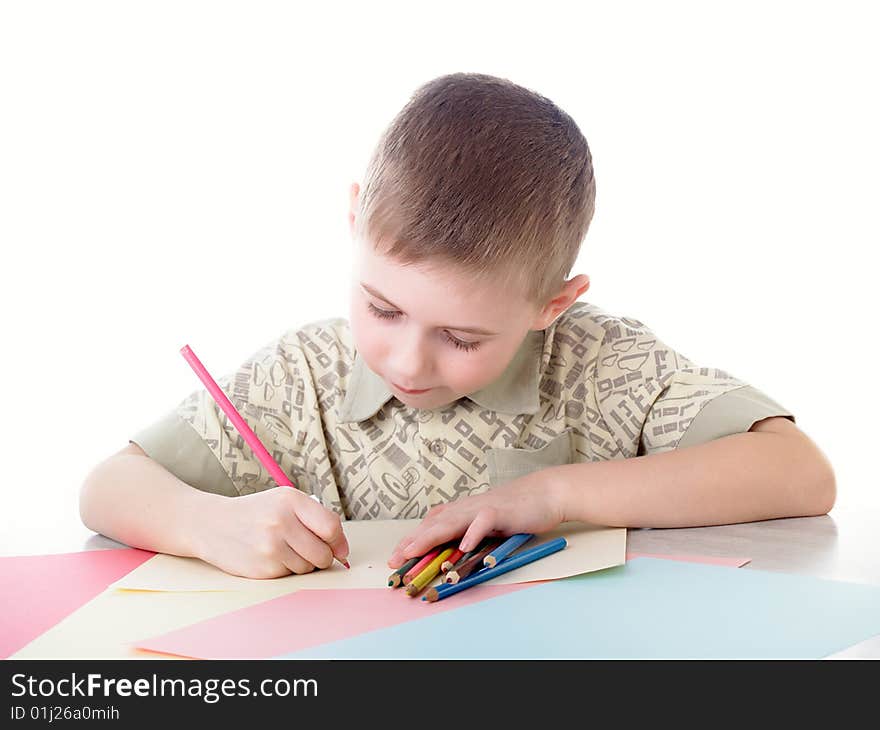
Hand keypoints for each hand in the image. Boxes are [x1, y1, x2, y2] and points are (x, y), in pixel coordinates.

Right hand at [194, 487, 349, 578]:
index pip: (331, 527)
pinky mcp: (262, 569)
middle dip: (322, 556)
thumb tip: (342, 549)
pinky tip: (269, 557)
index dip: (339, 542)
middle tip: (307, 549)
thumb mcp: (284, 501)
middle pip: (323, 554)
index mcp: (291, 500)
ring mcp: (270, 547)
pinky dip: (285, 570)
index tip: (339, 548)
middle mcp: (281, 522)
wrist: (211, 524)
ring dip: (302, 563)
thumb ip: (315, 518)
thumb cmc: (256, 513)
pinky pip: (290, 576)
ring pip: (308, 568)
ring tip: (282, 548)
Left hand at [386, 470, 565, 568]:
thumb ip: (468, 533)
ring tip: (413, 551)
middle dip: (412, 542)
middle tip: (394, 560)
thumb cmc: (515, 511)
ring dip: (431, 537)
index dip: (411, 540)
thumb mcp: (486, 522)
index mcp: (462, 511)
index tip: (395, 556)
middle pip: (434, 524)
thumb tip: (450, 552)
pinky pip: (483, 523)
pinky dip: (472, 534)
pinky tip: (463, 547)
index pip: (430, 526)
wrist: (544, 493)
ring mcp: (482, 508)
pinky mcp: (501, 512)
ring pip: (452, 522)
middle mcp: (467, 508)